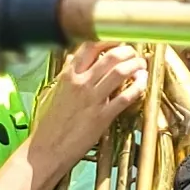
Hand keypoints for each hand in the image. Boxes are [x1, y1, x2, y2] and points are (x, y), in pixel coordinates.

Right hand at [28, 44, 146, 170]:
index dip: (108, 40)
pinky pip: (126, 97)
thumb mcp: (53, 92)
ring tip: (141, 65)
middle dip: (127, 51)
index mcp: (68, 75)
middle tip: (133, 53)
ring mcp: (93, 99)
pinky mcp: (102, 116)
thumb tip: (71, 58)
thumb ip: (65, 74)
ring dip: (135, 65)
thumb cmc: (48, 124)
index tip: (118, 40)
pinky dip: (138, 87)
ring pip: (120, 72)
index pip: (90, 47)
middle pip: (110, 56)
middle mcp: (81, 83)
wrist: (46, 149)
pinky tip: (142, 83)